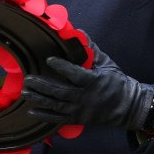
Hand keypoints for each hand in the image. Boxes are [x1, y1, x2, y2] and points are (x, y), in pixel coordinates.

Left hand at [21, 42, 153, 130]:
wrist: (127, 106)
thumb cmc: (117, 83)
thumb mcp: (107, 64)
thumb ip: (92, 51)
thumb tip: (80, 34)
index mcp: (94, 82)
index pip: (75, 74)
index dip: (62, 67)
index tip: (49, 60)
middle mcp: (85, 97)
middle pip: (61, 91)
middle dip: (42, 85)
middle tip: (28, 79)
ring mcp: (81, 110)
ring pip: (57, 105)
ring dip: (39, 99)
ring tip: (26, 92)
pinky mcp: (78, 119)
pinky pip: (59, 119)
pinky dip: (45, 115)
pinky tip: (32, 111)